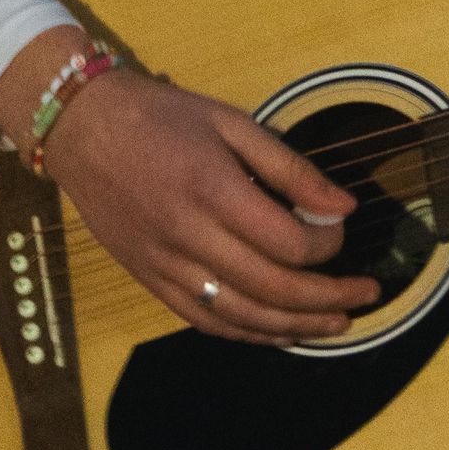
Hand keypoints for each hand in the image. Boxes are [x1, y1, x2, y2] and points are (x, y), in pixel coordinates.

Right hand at [0, 35, 379, 345]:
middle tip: (366, 294)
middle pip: (271, 289)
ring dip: (296, 327)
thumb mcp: (232, 122)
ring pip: (241, 316)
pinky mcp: (148, 280)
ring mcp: (164, 265)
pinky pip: (204, 320)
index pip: (287, 242)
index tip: (342, 231)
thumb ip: (290, 167)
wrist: (82, 129)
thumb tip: (344, 206)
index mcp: (213, 190)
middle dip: (328, 298)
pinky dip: (247, 333)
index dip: (328, 246)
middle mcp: (188, 236)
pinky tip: (279, 331)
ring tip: (337, 324)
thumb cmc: (163, 117)